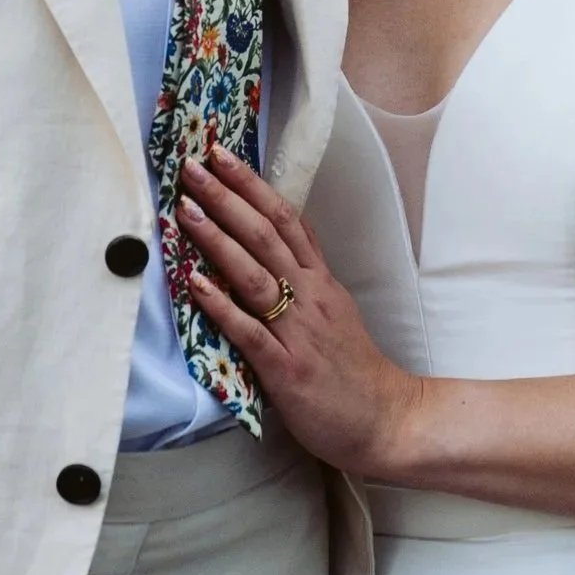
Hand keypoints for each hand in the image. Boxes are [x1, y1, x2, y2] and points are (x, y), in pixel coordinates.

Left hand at [180, 150, 425, 478]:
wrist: (387, 419)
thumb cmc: (353, 371)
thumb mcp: (334, 311)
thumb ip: (302, 282)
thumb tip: (262, 253)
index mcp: (320, 281)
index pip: (286, 219)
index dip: (253, 185)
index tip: (223, 155)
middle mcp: (310, 296)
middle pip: (266, 234)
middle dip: (227, 196)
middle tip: (194, 165)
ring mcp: (299, 331)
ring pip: (254, 273)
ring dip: (218, 238)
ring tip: (187, 208)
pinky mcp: (287, 368)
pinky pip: (249, 331)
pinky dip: (221, 306)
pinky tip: (195, 284)